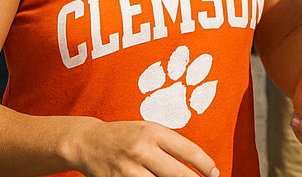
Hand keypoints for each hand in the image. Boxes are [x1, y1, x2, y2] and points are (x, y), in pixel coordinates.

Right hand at [68, 118, 218, 176]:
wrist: (87, 142)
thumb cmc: (125, 136)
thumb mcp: (150, 130)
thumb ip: (172, 144)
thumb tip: (198, 165)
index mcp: (154, 132)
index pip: (189, 151)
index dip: (206, 165)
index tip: (214, 173)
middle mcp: (142, 150)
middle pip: (179, 174)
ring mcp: (128, 170)